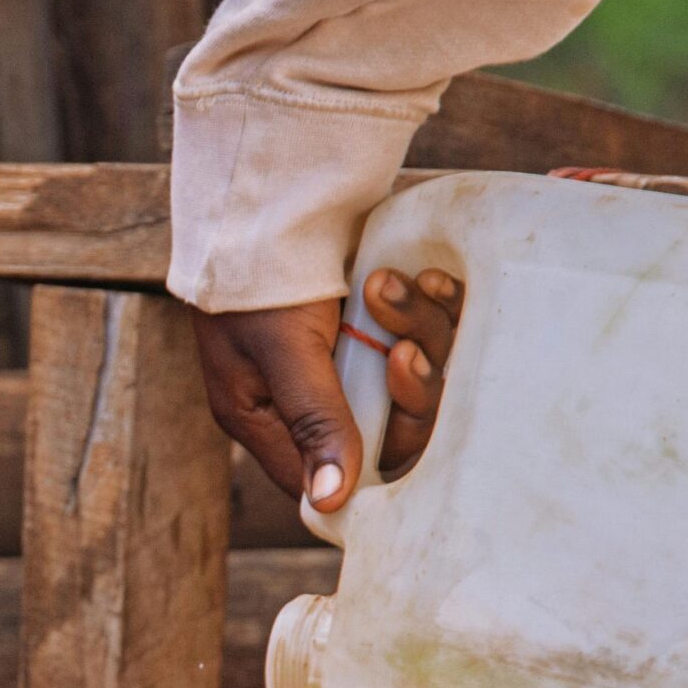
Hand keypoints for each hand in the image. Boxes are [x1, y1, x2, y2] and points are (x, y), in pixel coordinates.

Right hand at [190, 268, 463, 508]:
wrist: (269, 184)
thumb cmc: (259, 272)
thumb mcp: (286, 350)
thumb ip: (314, 422)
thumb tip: (329, 503)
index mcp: (261, 418)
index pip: (324, 482)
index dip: (371, 470)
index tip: (405, 433)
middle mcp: (300, 398)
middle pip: (379, 432)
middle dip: (404, 390)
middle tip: (402, 348)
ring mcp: (336, 358)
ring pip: (406, 380)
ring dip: (419, 334)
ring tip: (402, 291)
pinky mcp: (366, 322)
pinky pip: (418, 336)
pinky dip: (428, 310)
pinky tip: (429, 280)